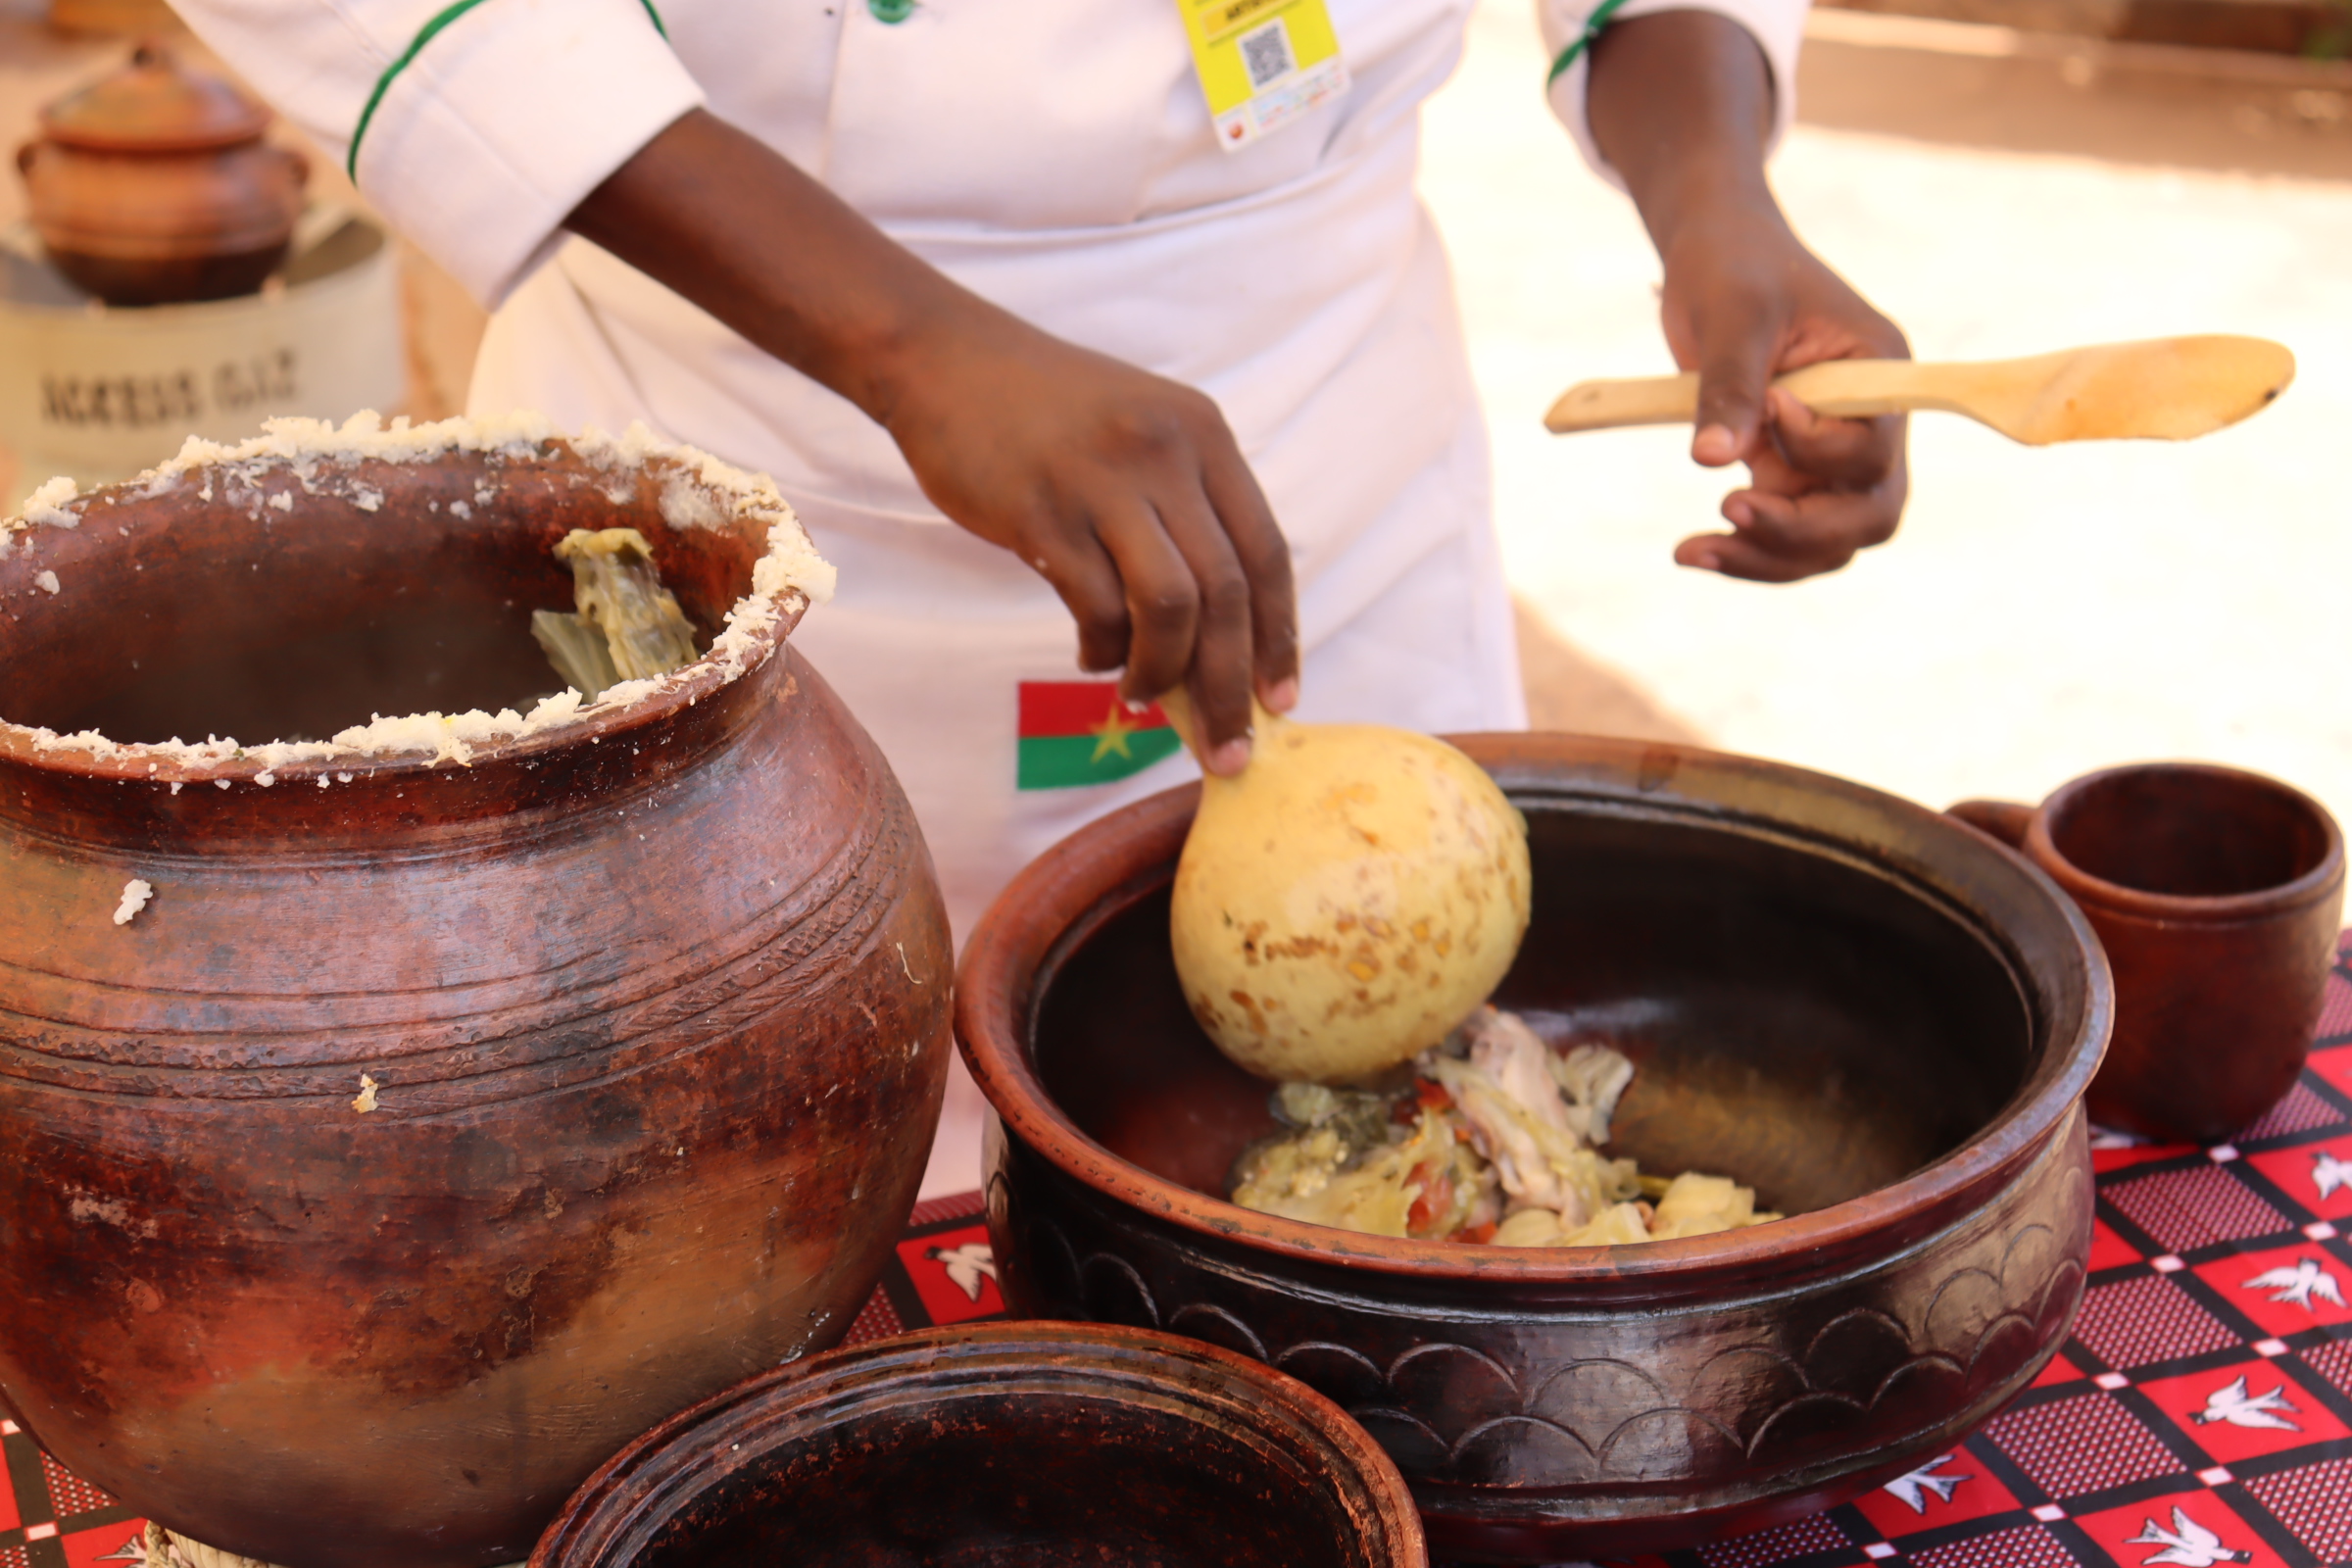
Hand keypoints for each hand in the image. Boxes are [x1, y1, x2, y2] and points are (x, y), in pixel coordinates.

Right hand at [565, 110, 1296, 772]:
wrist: (943, 360)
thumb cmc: (1046, 412)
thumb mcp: (1142, 431)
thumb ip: (1184, 511)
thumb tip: (1219, 635)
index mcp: (1205, 436)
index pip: (1267, 553)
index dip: (1279, 636)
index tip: (1280, 700)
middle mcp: (1167, 454)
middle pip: (1227, 594)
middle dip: (1232, 685)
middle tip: (1228, 747)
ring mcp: (1104, 482)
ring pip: (1172, 608)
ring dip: (1165, 674)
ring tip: (1142, 696)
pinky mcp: (1043, 512)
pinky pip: (1098, 607)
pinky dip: (1104, 649)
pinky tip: (1093, 654)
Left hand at [1659, 203, 1909, 582]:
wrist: (1713, 257)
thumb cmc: (1734, 266)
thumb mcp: (1732, 314)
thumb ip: (1730, 384)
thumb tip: (1714, 460)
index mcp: (1880, 372)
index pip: (1875, 446)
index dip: (1822, 448)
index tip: (1768, 410)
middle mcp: (1869, 422)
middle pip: (1869, 512)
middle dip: (1802, 532)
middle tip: (1729, 510)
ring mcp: (1830, 453)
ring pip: (1829, 539)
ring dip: (1768, 557)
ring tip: (1692, 551)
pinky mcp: (1788, 470)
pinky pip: (1785, 533)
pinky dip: (1746, 549)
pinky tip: (1692, 550)